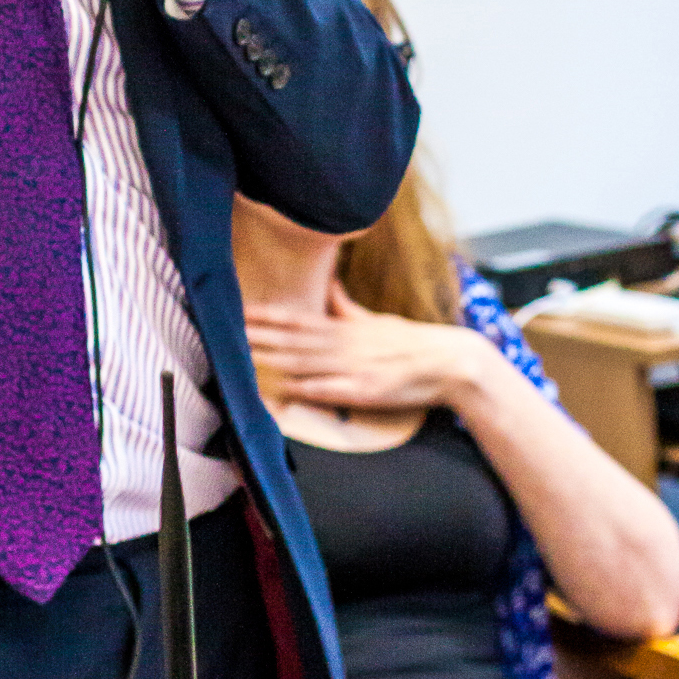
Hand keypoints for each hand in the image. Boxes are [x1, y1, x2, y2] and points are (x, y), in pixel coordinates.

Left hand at [244, 281, 490, 412]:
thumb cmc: (412, 342)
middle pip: (293, 340)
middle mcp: (345, 346)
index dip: (268, 316)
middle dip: (260, 336)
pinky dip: (308, 387)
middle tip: (228, 330)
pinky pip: (331, 389)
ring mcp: (354, 368)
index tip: (241, 310)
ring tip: (245, 355)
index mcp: (346, 329)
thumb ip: (347, 308)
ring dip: (274, 358)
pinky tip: (286, 386)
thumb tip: (329, 287)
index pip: (298, 320)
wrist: (450, 361)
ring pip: (306, 362)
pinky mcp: (366, 390)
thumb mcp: (376, 321)